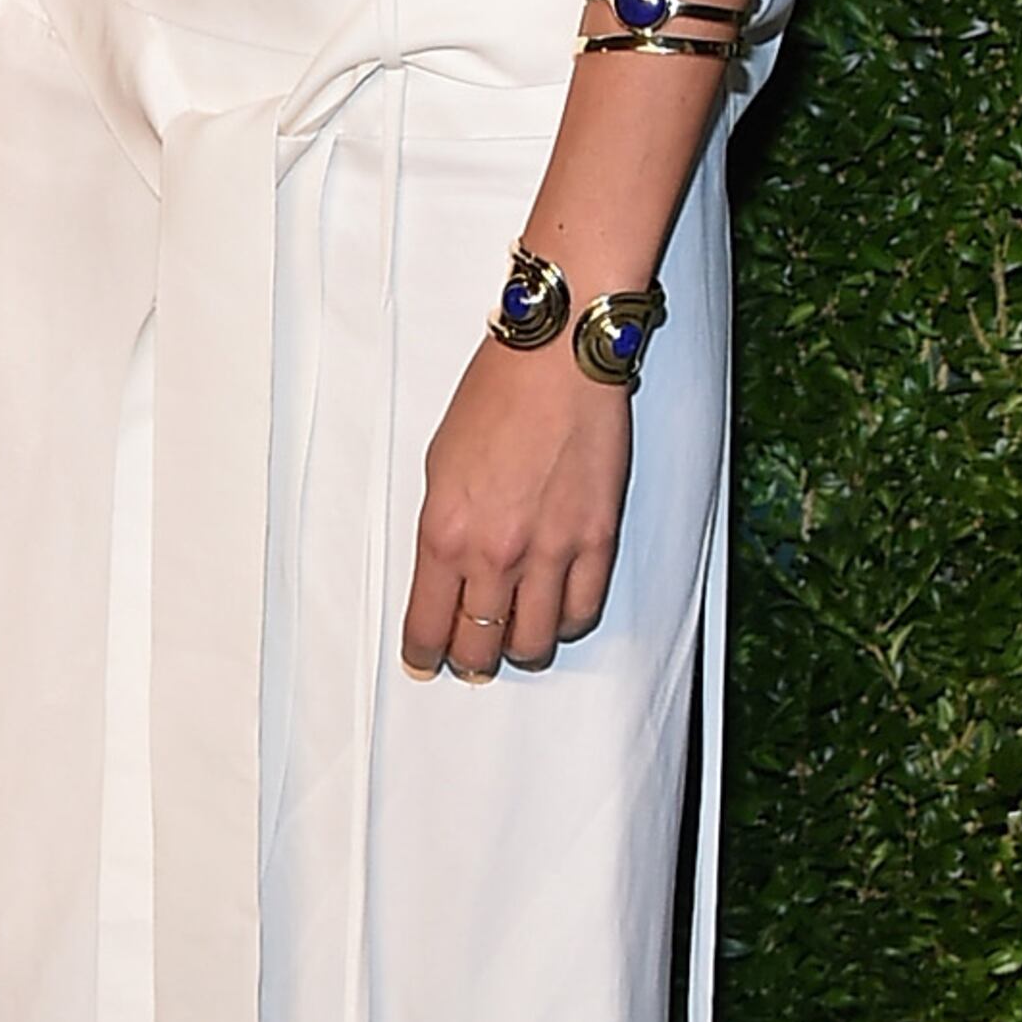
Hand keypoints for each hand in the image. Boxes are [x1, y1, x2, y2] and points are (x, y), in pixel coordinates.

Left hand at [400, 328, 635, 678]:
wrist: (558, 361)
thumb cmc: (498, 396)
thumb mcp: (438, 466)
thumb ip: (442, 529)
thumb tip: (444, 574)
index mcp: (445, 533)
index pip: (428, 626)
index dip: (424, 654)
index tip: (424, 660)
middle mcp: (495, 552)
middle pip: (479, 645)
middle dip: (469, 657)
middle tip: (468, 655)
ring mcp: (551, 552)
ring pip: (533, 642)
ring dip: (519, 646)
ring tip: (514, 636)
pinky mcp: (597, 542)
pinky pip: (582, 612)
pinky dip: (566, 621)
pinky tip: (556, 612)